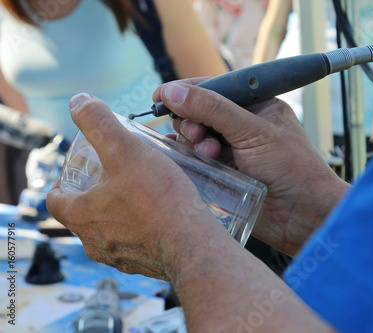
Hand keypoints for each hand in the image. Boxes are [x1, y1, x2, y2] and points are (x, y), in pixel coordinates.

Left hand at [47, 93, 226, 280]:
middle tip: (115, 177)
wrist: (194, 243)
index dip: (62, 184)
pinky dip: (142, 230)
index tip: (79, 173)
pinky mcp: (145, 266)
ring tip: (140, 194)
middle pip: (84, 215)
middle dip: (96, 195)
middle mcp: (95, 244)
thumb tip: (79, 101)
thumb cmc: (158, 198)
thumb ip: (99, 123)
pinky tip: (160, 216)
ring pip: (111, 231)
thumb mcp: (125, 149)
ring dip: (119, 214)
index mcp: (82, 217)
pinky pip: (136, 244)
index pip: (55, 200)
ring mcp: (121, 258)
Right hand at [154, 79, 349, 255]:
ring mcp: (230, 151)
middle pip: (198, 113)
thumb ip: (213, 109)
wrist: (303, 215)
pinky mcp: (222, 174)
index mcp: (255, 106)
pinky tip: (186, 159)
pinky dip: (188, 158)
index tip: (161, 96)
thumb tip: (174, 91)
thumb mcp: (253, 131)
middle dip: (192, 120)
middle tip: (198, 133)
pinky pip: (195, 161)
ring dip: (194, 142)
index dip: (186, 91)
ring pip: (194, 138)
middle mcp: (240, 127)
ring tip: (209, 153)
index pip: (214, 89)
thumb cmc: (292, 168)